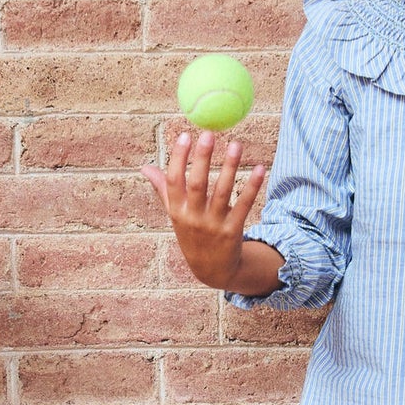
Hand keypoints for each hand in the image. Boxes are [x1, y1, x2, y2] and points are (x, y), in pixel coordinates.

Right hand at [142, 129, 266, 290]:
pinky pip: (243, 205)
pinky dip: (252, 186)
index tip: (186, 135)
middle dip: (202, 158)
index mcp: (177, 210)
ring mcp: (213, 225)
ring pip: (222, 192)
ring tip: (236, 144)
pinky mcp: (233, 231)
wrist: (212, 270)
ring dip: (229, 167)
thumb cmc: (192, 234)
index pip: (174, 181)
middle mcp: (193, 218)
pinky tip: (259, 168)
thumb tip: (145, 168)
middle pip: (197, 184)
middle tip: (209, 134)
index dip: (179, 158)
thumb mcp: (175, 215)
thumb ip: (163, 189)